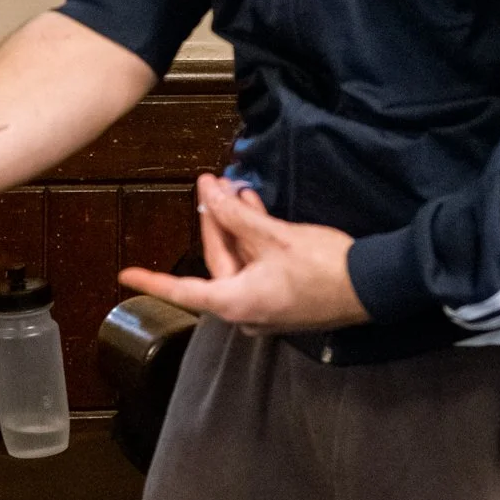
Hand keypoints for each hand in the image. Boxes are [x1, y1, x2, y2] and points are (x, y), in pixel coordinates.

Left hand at [118, 173, 368, 331]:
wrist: (374, 285)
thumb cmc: (324, 266)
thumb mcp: (275, 236)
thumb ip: (236, 216)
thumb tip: (209, 193)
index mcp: (237, 302)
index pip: (183, 291)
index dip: (152, 281)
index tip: (125, 276)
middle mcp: (247, 313)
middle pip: (217, 265)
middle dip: (214, 224)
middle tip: (210, 186)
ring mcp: (267, 311)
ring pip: (239, 265)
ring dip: (237, 230)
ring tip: (238, 192)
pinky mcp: (284, 302)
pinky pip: (257, 271)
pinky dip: (254, 244)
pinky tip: (258, 213)